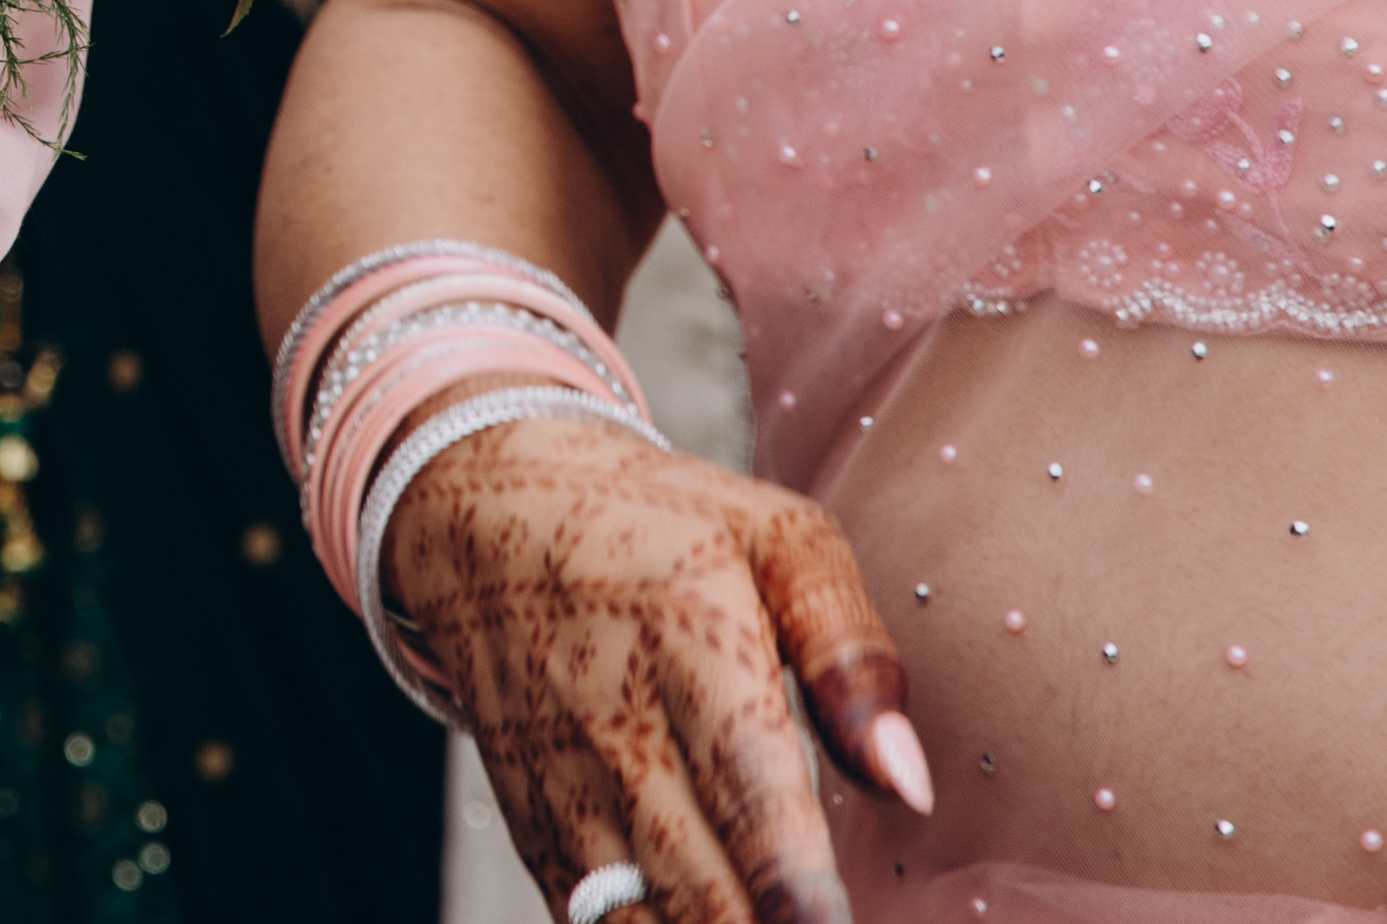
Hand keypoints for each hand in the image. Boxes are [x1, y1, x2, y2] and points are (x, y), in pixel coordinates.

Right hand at [389, 416, 920, 923]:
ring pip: (634, 921)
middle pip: (698, 890)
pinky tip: (699, 922)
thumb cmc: (656, 523)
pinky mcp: (528, 813)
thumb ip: (854, 655)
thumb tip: (912, 787)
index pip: (751, 796)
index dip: (797, 893)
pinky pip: (583, 916)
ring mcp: (561, 779)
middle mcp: (616, 725)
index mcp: (690, 641)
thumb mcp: (774, 537)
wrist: (474, 505)